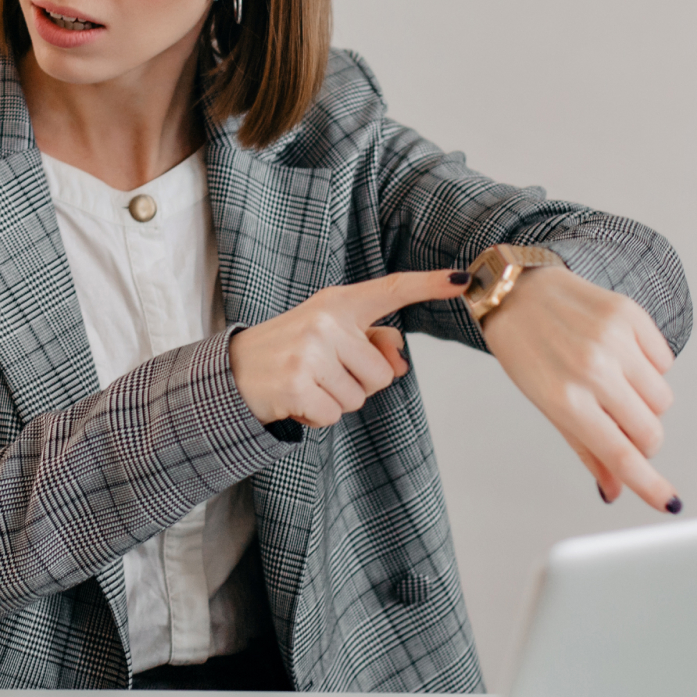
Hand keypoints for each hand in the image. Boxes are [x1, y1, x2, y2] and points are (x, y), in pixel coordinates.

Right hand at [229, 271, 470, 427]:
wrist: (234, 371)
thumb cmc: (291, 351)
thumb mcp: (328, 334)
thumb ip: (371, 342)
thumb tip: (399, 363)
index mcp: (338, 303)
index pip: (390, 290)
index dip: (428, 285)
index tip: (461, 279)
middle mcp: (326, 321)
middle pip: (381, 374)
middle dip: (356, 383)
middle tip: (321, 372)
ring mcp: (311, 352)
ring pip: (359, 398)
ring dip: (335, 400)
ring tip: (306, 383)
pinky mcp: (298, 384)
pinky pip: (334, 415)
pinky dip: (317, 416)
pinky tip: (296, 399)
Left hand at [480, 267, 679, 512]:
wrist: (517, 290)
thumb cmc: (527, 352)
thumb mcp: (547, 404)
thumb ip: (586, 448)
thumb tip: (615, 490)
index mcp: (566, 399)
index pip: (620, 454)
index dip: (649, 485)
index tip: (669, 504)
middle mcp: (592, 369)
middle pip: (650, 431)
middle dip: (642, 438)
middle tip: (618, 421)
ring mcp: (614, 339)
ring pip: (663, 399)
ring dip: (645, 400)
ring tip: (613, 381)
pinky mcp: (629, 314)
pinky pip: (665, 361)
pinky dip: (649, 366)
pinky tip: (619, 353)